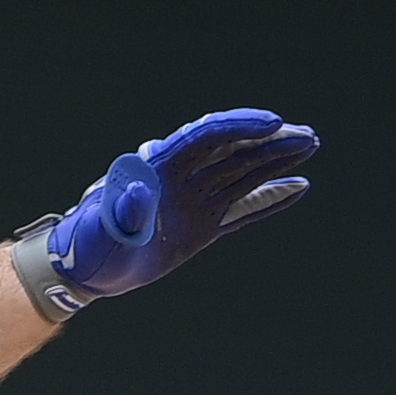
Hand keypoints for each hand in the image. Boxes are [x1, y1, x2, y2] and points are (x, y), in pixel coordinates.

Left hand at [33, 108, 317, 309]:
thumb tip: (139, 185)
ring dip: (275, 161)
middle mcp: (181, 179)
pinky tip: (297, 188)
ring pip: (242, 174)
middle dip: (269, 141)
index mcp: (160, 169)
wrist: (85, 270)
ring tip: (310, 146)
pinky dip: (269, 199)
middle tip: (307, 136)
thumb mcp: (104, 228)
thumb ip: (124, 208)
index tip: (273, 124)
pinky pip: (242, 209)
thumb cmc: (90, 245)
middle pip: (232, 151)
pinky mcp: (201, 227)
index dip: (240, 127)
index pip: (206, 137)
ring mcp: (194, 202)